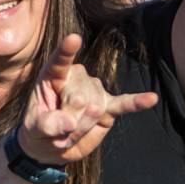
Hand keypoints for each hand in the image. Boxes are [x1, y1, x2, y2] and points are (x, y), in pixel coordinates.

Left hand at [20, 34, 157, 164]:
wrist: (50, 146)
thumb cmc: (37, 130)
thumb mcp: (33, 128)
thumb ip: (46, 123)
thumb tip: (68, 122)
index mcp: (53, 76)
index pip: (60, 61)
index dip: (67, 51)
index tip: (74, 38)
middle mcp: (76, 78)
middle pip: (80, 97)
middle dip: (69, 121)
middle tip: (57, 133)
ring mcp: (95, 91)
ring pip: (95, 108)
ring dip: (82, 127)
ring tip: (69, 134)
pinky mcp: (108, 108)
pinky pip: (124, 104)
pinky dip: (136, 103)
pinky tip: (151, 99)